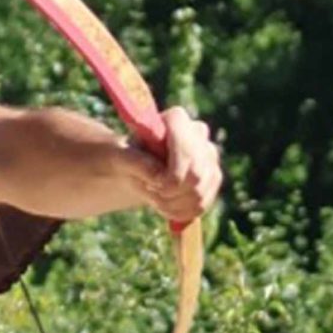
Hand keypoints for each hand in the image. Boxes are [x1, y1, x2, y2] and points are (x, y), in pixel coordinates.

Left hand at [128, 106, 222, 227]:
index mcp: (176, 119)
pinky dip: (180, 213)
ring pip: (199, 194)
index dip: (170, 177)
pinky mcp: (213, 178)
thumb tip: (158, 175)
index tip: (151, 183)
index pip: (186, 152)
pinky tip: (166, 206)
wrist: (138, 168)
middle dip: (170, 194)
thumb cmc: (128, 157)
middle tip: (151, 194)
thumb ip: (134, 160)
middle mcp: (199, 133)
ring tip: (154, 198)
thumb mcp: (119, 157)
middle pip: (196, 175)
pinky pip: (201, 205)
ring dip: (172, 205)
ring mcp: (210, 156)